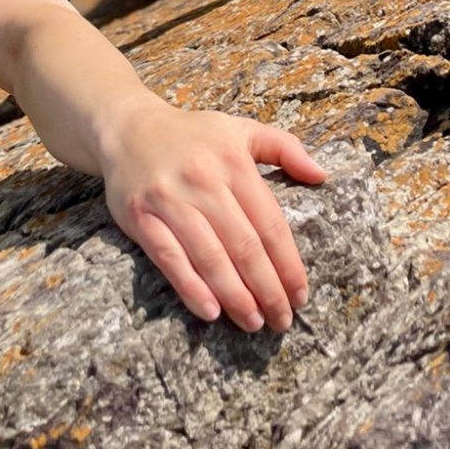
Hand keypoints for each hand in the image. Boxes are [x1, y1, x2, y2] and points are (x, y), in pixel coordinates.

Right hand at [100, 102, 326, 332]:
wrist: (127, 127)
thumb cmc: (192, 135)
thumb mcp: (240, 130)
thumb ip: (284, 148)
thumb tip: (322, 175)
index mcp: (232, 161)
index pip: (269, 222)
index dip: (288, 263)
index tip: (301, 293)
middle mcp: (203, 179)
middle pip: (244, 245)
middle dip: (268, 288)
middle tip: (282, 320)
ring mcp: (169, 199)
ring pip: (210, 256)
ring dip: (235, 295)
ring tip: (253, 322)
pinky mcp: (140, 216)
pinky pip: (169, 258)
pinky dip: (191, 287)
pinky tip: (211, 310)